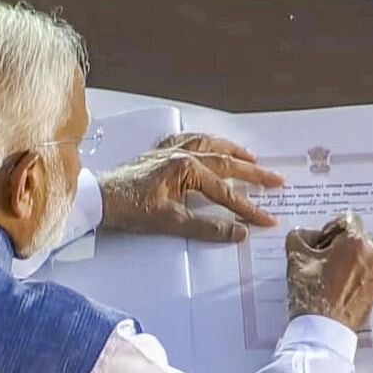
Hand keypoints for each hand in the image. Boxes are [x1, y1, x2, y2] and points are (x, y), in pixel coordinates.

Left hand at [97, 132, 283, 241]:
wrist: (96, 199)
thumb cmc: (129, 209)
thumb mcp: (170, 223)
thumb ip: (207, 227)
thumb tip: (238, 232)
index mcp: (186, 168)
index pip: (226, 192)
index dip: (248, 208)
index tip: (266, 220)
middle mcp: (181, 154)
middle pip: (226, 162)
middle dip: (253, 174)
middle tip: (276, 181)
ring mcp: (168, 152)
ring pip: (209, 144)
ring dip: (232, 150)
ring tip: (251, 158)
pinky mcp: (157, 155)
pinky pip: (187, 141)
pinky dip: (204, 141)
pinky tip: (209, 144)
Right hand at [285, 212, 372, 331]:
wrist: (323, 329)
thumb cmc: (311, 293)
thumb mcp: (295, 258)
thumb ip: (299, 236)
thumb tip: (306, 235)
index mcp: (356, 242)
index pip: (345, 220)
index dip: (328, 229)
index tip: (318, 243)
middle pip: (356, 238)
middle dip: (339, 244)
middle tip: (320, 258)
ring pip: (362, 256)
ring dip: (347, 259)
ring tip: (327, 274)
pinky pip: (365, 274)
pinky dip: (352, 275)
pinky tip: (335, 287)